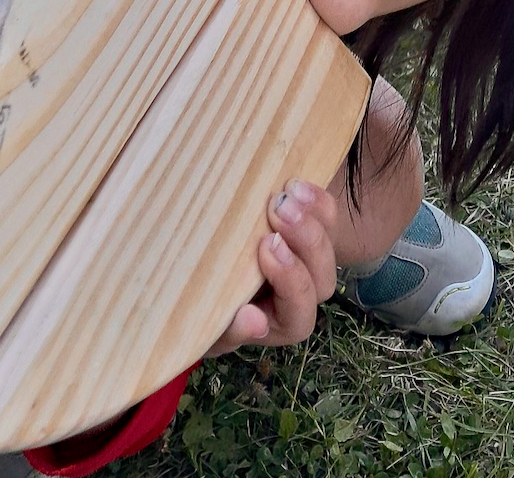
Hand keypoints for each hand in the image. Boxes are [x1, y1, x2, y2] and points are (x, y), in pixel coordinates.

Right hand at [205, 179, 338, 357]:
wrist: (186, 258)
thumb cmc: (193, 298)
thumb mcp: (203, 320)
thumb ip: (226, 329)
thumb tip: (254, 319)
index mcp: (275, 324)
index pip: (297, 318)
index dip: (289, 285)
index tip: (265, 247)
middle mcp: (297, 297)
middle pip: (321, 280)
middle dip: (305, 244)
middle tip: (278, 212)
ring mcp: (303, 262)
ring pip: (328, 247)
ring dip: (312, 220)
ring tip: (287, 195)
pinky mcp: (304, 231)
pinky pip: (326, 220)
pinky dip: (315, 202)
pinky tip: (294, 184)